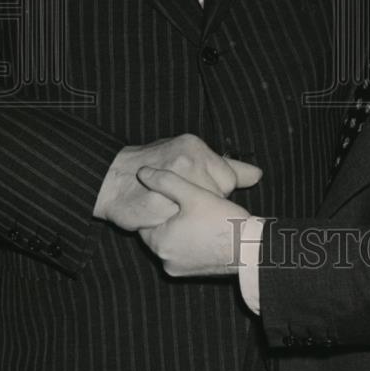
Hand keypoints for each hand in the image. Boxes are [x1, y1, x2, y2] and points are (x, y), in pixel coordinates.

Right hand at [93, 133, 261, 231]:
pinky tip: (159, 213)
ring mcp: (169, 182)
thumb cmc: (156, 166)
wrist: (112, 179)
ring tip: (170, 205)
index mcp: (195, 147)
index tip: (199, 190)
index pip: (229, 180)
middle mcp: (185, 159)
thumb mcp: (191, 157)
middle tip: (182, 199)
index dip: (216, 190)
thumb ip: (226, 166)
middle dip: (203, 203)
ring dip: (186, 214)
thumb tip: (257, 174)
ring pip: (199, 211)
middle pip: (216, 197)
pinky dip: (171, 222)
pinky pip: (177, 223)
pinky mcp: (155, 205)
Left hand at [137, 168, 249, 275]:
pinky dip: (189, 241)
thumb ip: (167, 181)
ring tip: (198, 215)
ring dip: (180, 229)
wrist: (249, 250)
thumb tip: (143, 172)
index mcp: (159, 242)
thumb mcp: (194, 194)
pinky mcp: (191, 273)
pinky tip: (204, 229)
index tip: (174, 195)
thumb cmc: (222, 221)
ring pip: (171, 241)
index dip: (160, 203)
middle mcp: (164, 260)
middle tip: (188, 203)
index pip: (147, 218)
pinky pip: (183, 252)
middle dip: (171, 216)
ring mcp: (178, 269)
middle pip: (159, 230)